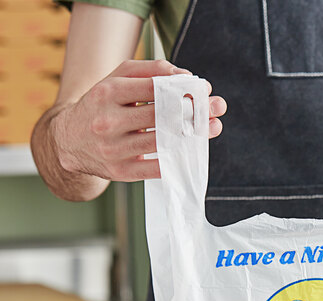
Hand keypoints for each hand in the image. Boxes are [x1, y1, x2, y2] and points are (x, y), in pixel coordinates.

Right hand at [53, 60, 226, 180]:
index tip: (203, 89)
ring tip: (212, 127)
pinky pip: (158, 166)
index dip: (182, 88)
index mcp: (107, 92)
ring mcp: (115, 149)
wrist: (69, 142)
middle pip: (161, 115)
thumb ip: (149, 71)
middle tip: (217, 107)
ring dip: (193, 134)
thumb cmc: (102, 106)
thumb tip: (184, 75)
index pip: (153, 87)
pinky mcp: (122, 171)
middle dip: (194, 110)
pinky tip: (193, 149)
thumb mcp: (116, 80)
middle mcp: (109, 121)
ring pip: (163, 140)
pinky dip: (178, 157)